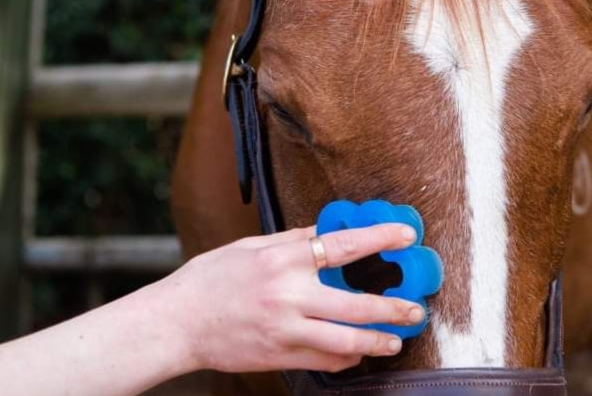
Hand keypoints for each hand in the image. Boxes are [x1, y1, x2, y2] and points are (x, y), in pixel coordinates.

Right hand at [158, 224, 424, 373]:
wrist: (176, 322)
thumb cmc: (210, 279)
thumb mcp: (251, 247)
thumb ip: (293, 241)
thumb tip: (326, 231)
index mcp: (283, 260)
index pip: (343, 245)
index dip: (379, 239)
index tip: (406, 235)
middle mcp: (288, 295)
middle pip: (355, 304)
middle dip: (392, 308)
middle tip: (415, 308)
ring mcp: (285, 330)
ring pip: (345, 341)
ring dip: (376, 340)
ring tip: (395, 338)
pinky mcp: (279, 356)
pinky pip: (323, 360)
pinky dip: (345, 357)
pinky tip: (358, 352)